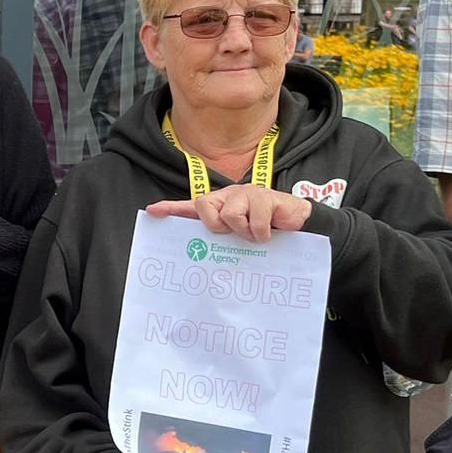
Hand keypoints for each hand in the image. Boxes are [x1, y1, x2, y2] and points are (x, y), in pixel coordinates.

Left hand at [147, 185, 312, 243]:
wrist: (300, 228)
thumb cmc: (267, 234)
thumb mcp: (238, 240)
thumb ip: (220, 243)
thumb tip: (199, 258)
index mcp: (220, 207)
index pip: (191, 206)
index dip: (171, 208)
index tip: (151, 212)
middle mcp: (230, 198)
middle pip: (204, 205)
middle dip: (215, 225)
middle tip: (233, 234)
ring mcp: (247, 194)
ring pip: (228, 214)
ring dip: (243, 231)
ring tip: (255, 235)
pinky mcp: (265, 196)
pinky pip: (253, 219)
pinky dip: (261, 233)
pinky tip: (269, 233)